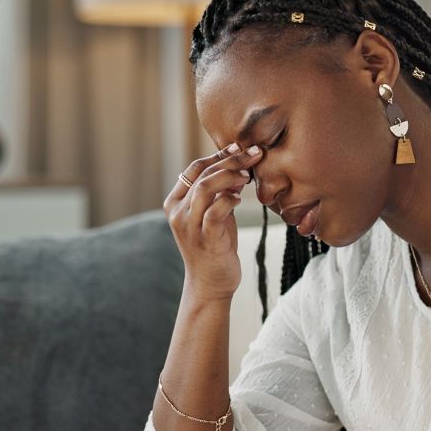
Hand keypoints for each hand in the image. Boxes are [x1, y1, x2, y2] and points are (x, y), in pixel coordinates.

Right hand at [164, 144, 263, 300]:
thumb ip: (220, 193)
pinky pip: (216, 211)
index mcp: (176, 202)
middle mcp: (178, 212)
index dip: (218, 155)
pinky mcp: (205, 238)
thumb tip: (238, 169)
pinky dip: (229, 199)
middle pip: (203, 173)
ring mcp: (189, 225)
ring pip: (206, 187)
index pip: (194, 168)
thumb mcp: (214, 214)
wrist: (210, 284)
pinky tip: (240, 198)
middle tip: (254, 154)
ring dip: (230, 176)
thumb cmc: (215, 246)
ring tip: (248, 177)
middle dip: (231, 160)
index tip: (240, 147)